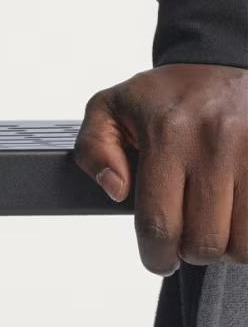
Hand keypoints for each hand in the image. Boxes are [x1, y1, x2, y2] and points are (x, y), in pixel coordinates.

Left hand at [73, 63, 247, 273]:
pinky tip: (234, 216)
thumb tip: (115, 190)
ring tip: (212, 223)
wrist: (222, 67)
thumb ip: (93, 148)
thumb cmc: (167, 97)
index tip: (157, 259)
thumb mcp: (111, 107)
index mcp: (167, 134)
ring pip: (242, 245)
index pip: (158, 221)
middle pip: (204, 241)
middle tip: (184, 237)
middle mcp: (214, 146)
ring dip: (225, 246)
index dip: (155, 254)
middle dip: (190, 251)